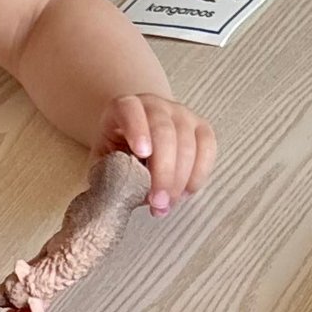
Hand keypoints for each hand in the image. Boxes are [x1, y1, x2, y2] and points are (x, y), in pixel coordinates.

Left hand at [97, 93, 215, 214]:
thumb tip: (122, 197)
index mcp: (124, 107)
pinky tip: (184, 194)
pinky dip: (198, 175)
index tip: (141, 153)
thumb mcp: (103, 160)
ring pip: (188, 143)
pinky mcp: (201, 128)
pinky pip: (207, 149)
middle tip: (157, 201)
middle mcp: (155, 106)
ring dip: (179, 180)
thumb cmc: (118, 151)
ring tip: (166, 205)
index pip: (130, 110)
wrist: (138, 137)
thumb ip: (109, 174)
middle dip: (163, 171)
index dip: (137, 129)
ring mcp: (181, 115)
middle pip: (164, 132)